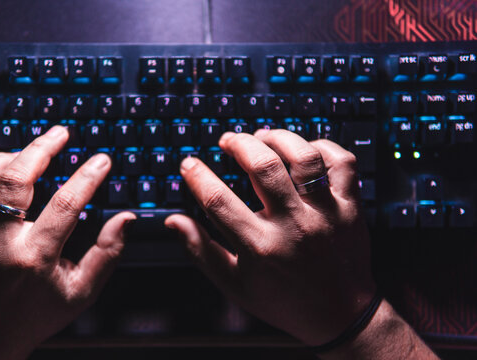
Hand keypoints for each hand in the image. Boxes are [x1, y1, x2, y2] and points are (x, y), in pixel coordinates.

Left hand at [0, 126, 134, 359]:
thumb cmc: (33, 317)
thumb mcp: (80, 293)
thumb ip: (107, 254)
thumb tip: (125, 219)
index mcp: (34, 257)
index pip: (67, 202)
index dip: (88, 175)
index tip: (101, 160)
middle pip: (15, 179)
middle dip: (42, 148)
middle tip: (60, 133)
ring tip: (20, 153)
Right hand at [166, 130, 375, 345]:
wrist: (339, 316)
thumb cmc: (283, 301)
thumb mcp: (234, 284)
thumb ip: (201, 250)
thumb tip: (173, 221)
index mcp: (261, 247)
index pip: (218, 200)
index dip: (197, 175)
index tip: (189, 164)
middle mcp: (294, 226)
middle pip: (263, 167)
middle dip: (239, 144)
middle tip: (228, 140)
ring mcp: (326, 214)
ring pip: (304, 157)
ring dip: (279, 138)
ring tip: (263, 137)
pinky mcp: (350, 208)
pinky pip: (342, 163)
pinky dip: (322, 146)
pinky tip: (304, 150)